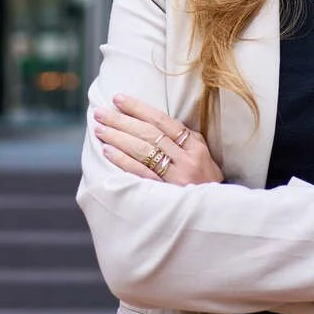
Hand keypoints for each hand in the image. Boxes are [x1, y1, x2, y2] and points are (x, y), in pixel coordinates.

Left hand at [94, 95, 223, 185]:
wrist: (213, 214)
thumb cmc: (205, 181)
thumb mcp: (202, 155)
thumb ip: (184, 138)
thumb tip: (154, 120)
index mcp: (196, 146)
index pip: (163, 121)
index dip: (138, 108)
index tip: (118, 99)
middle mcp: (186, 160)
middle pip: (149, 134)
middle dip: (122, 121)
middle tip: (101, 113)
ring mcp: (176, 177)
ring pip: (143, 151)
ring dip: (118, 138)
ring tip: (100, 129)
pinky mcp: (165, 193)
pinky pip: (140, 173)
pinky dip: (122, 160)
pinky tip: (108, 151)